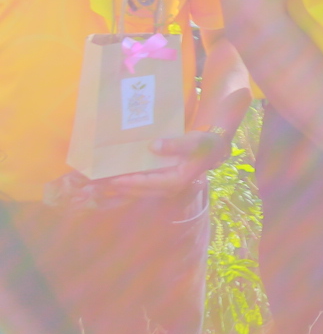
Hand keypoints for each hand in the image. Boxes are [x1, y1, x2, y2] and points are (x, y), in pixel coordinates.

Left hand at [87, 128, 233, 200]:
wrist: (213, 149)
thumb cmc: (204, 145)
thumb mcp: (194, 142)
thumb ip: (175, 144)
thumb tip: (153, 146)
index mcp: (177, 180)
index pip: (149, 183)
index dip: (131, 182)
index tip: (114, 179)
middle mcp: (169, 188)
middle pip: (139, 191)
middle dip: (119, 188)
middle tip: (98, 184)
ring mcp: (164, 187)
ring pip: (137, 192)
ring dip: (119, 189)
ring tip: (99, 185)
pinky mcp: (160, 183)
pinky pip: (140, 187)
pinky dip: (126, 185)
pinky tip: (112, 182)